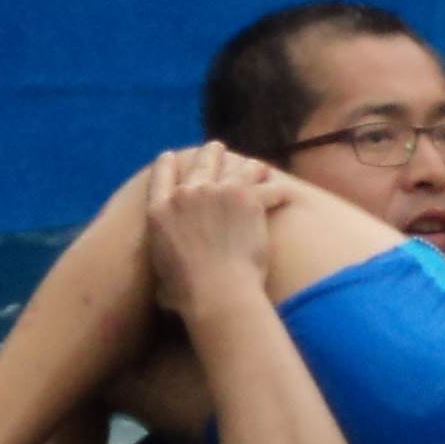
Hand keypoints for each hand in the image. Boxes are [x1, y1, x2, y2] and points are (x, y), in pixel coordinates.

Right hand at [145, 144, 284, 319]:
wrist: (217, 292)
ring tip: (258, 167)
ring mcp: (218, 191)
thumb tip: (167, 285)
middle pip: (202, 161)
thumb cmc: (188, 295)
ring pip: (238, 167)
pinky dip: (277, 191)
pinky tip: (284, 193)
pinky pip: (267, 187)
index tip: (171, 156)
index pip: (162, 174)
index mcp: (160, 210)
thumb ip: (165, 261)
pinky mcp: (248, 198)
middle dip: (212, 153)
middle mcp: (188, 193)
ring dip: (249, 166)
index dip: (167, 162)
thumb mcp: (161, 275)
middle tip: (217, 148)